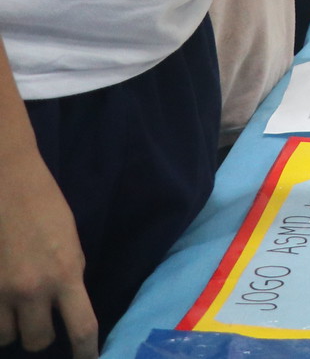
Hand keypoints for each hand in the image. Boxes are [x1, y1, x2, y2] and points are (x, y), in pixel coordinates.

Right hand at [0, 159, 96, 356]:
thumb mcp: (70, 243)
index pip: (82, 328)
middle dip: (41, 336)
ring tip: (16, 310)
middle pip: (38, 341)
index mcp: (66, 274)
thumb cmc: (45, 206)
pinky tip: (1, 300)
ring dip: (13, 328)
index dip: (87, 352)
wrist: (8, 183)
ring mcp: (0, 290)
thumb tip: (66, 304)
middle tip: (41, 321)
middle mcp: (32, 289)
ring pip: (6, 336)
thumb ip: (69, 276)